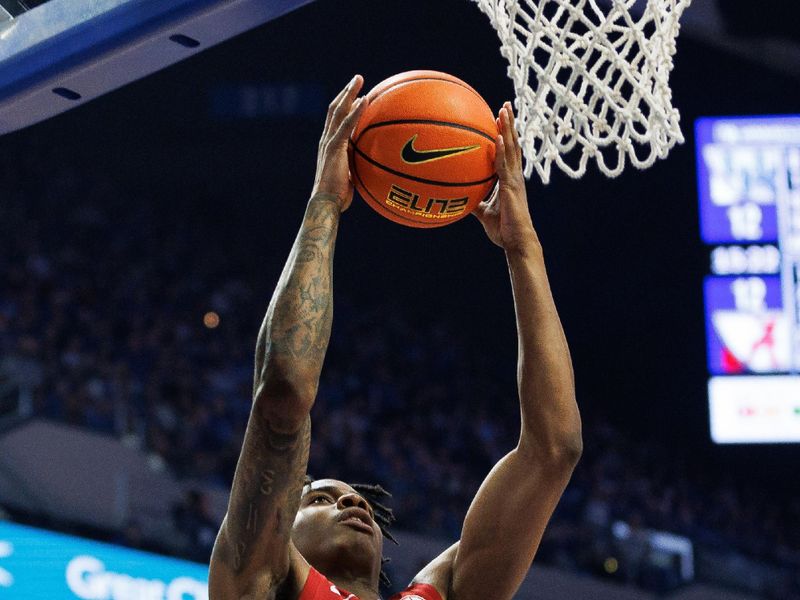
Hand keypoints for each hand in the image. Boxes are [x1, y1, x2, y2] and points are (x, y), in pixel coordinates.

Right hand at [311, 75, 368, 211]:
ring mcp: (329, 142)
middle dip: (346, 92)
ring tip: (359, 80)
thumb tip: (373, 165)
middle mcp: (327, 139)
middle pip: (335, 109)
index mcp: (330, 145)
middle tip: (358, 79)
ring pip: (338, 111)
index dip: (345, 105)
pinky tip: (364, 100)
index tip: (355, 95)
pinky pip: (346, 125)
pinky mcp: (334, 147)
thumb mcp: (351, 176)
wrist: (327, 202)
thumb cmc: (339, 196)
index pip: (336, 120)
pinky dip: (355, 111)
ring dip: (349, 93)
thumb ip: (358, 165)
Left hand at [473, 102, 537, 253]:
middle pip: (512, 144)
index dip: (505, 135)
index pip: (508, 152)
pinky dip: (501, 150)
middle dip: (508, 124)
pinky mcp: (511, 187)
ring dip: (507, 129)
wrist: (516, 241)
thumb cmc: (503, 230)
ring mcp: (514, 180)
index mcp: (509, 179)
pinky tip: (497, 137)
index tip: (499, 120)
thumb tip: (460, 201)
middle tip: (505, 105)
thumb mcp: (484, 214)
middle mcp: (514, 176)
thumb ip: (475, 203)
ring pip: (511, 149)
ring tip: (503, 110)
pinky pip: (505, 165)